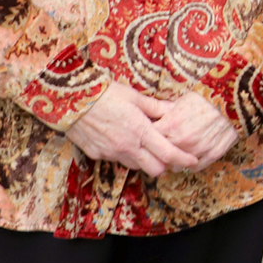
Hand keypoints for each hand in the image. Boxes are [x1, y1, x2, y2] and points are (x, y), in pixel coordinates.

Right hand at [68, 82, 190, 178]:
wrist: (69, 100)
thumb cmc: (104, 93)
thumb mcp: (135, 97)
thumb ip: (156, 107)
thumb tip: (174, 109)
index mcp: (140, 131)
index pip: (169, 154)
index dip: (184, 159)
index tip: (193, 160)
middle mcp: (127, 147)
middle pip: (155, 169)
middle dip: (164, 164)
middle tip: (167, 154)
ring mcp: (111, 153)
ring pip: (136, 166)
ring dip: (144, 160)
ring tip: (144, 145)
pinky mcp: (97, 154)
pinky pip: (117, 160)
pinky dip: (125, 155)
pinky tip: (123, 141)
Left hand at [149, 91, 239, 167]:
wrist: (233, 100)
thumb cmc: (206, 98)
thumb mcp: (179, 102)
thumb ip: (164, 115)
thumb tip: (150, 120)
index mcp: (170, 125)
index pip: (148, 139)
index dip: (148, 139)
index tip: (150, 138)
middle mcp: (182, 141)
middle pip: (160, 157)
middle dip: (160, 154)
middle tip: (163, 149)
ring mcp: (197, 150)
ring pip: (177, 166)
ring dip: (176, 161)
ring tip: (179, 153)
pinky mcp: (212, 155)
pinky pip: (195, 167)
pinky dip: (192, 163)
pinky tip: (193, 155)